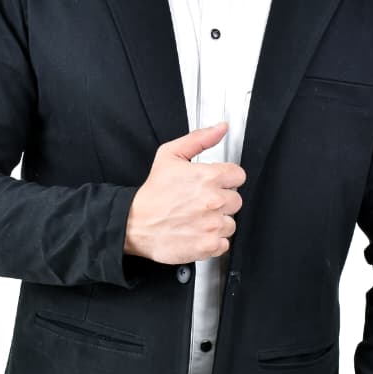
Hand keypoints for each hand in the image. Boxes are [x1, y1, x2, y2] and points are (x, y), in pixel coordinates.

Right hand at [124, 121, 245, 265]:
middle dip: (221, 200)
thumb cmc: (152, 193)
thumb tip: (220, 129)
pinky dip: (213, 241)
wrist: (134, 224)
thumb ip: (199, 139)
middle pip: (236, 200)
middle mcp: (214, 200)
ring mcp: (213, 224)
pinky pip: (224, 243)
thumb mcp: (169, 155)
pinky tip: (197, 233)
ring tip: (197, 218)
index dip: (225, 179)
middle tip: (201, 202)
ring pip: (231, 223)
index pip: (238, 175)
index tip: (214, 184)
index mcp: (208, 177)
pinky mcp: (209, 244)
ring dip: (217, 222)